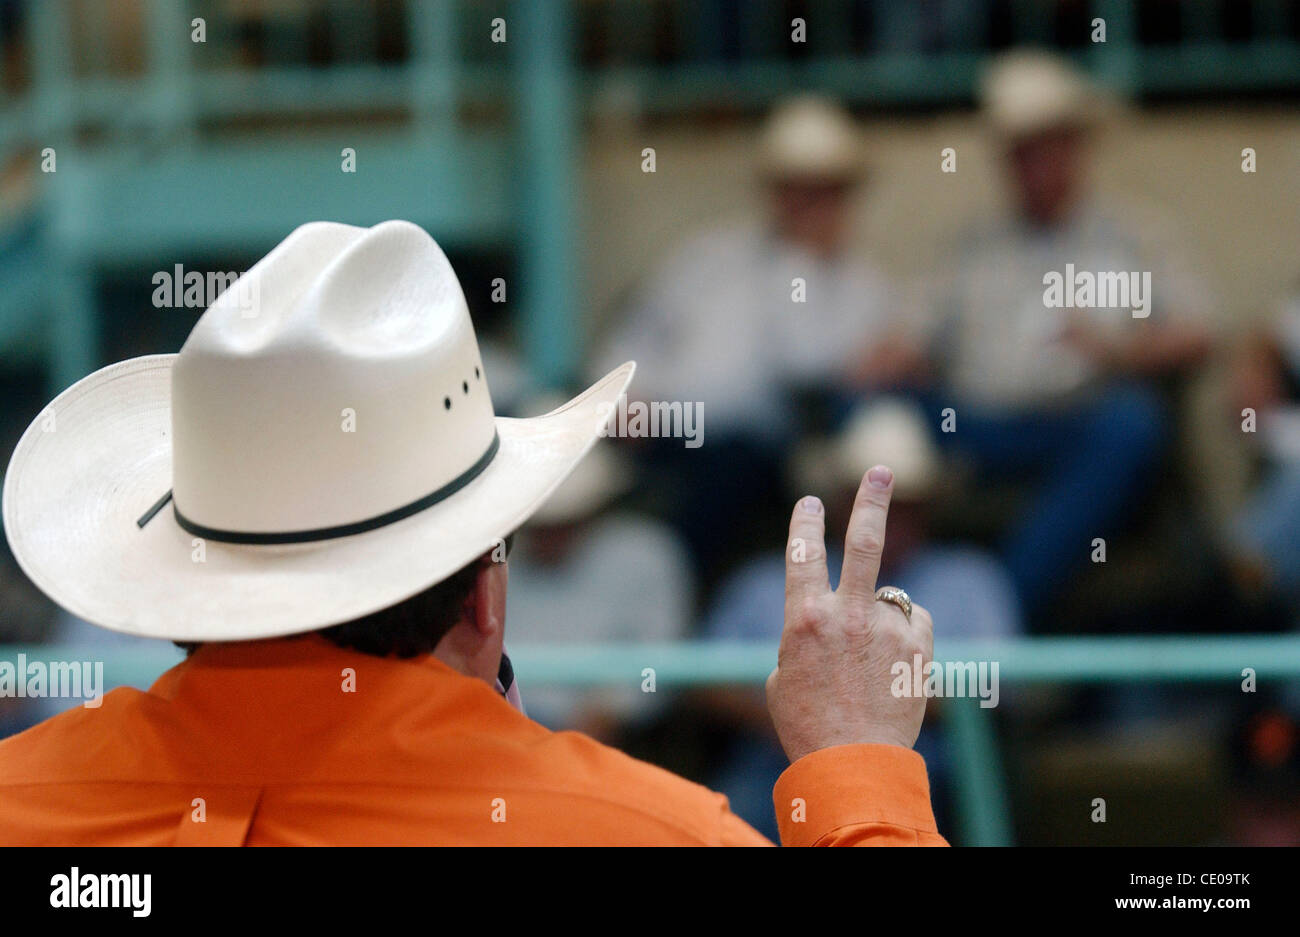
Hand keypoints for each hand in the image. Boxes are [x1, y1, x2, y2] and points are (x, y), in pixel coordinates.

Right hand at [766, 465, 934, 763]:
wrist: (854, 764)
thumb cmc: (808, 725)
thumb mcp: (782, 678)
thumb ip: (804, 639)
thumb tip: (825, 624)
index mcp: (805, 619)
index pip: (803, 554)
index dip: (805, 523)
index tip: (810, 501)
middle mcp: (848, 615)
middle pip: (864, 543)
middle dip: (871, 501)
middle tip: (882, 471)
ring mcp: (888, 629)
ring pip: (889, 598)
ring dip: (879, 619)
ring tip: (869, 666)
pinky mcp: (919, 646)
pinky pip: (913, 622)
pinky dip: (904, 636)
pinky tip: (893, 668)